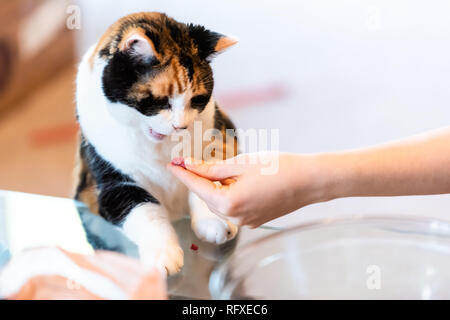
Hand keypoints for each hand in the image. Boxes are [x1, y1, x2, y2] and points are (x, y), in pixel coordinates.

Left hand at [167, 153, 328, 227]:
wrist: (309, 181)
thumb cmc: (278, 168)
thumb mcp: (241, 163)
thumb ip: (211, 168)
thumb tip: (188, 166)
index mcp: (227, 202)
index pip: (196, 186)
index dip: (183, 173)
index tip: (171, 163)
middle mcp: (234, 217)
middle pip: (207, 196)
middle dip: (201, 178)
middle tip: (196, 159)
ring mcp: (245, 222)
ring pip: (220, 202)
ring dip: (217, 186)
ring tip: (229, 168)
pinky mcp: (254, 220)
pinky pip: (234, 207)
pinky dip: (230, 193)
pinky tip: (240, 180)